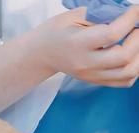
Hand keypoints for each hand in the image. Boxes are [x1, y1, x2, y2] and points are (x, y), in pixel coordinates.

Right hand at [23, 6, 138, 86]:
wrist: (43, 53)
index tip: (136, 10)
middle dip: (138, 39)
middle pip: (123, 57)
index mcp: (76, 43)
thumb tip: (125, 13)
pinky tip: (131, 56)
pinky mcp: (95, 81)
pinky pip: (124, 81)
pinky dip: (135, 69)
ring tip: (135, 41)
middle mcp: (84, 63)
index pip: (111, 34)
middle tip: (136, 27)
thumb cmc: (57, 32)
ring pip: (128, 73)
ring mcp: (90, 75)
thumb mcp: (72, 16)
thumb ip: (99, 14)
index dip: (130, 19)